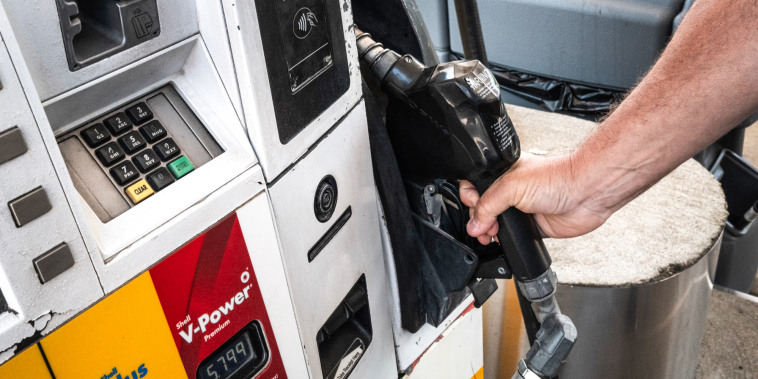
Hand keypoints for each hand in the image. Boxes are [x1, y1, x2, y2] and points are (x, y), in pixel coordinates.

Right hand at [459, 153, 611, 242]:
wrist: (585, 195)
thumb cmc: (556, 178)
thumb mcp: (511, 186)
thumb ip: (488, 204)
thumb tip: (474, 223)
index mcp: (503, 173)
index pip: (476, 185)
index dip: (470, 198)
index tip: (474, 208)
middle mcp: (511, 191)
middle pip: (482, 207)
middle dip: (477, 219)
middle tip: (482, 226)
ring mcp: (521, 209)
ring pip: (495, 223)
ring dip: (488, 232)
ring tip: (489, 235)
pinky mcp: (532, 226)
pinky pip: (512, 236)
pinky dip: (504, 241)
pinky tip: (501, 240)